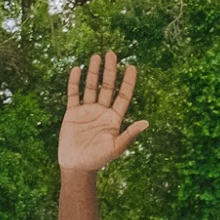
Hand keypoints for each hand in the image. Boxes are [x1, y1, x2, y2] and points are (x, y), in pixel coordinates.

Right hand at [60, 52, 148, 174]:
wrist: (77, 166)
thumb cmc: (99, 159)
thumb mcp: (116, 147)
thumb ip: (130, 134)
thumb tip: (147, 123)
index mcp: (114, 118)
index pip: (123, 95)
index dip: (127, 81)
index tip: (132, 67)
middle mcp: (102, 111)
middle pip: (107, 86)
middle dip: (110, 70)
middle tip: (112, 53)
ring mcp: (87, 111)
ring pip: (91, 86)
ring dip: (94, 72)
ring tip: (96, 56)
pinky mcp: (72, 113)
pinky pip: (73, 94)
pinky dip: (74, 82)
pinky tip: (76, 69)